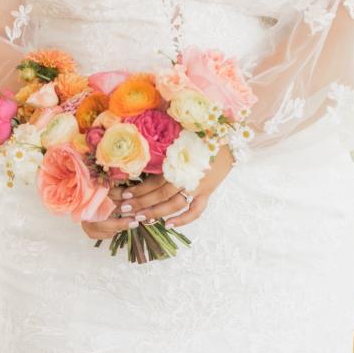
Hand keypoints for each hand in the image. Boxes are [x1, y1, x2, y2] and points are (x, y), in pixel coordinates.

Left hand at [79, 144, 234, 239]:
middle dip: (141, 204)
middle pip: (160, 195)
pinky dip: (184, 220)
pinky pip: (196, 211)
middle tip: (124, 209)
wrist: (230, 137)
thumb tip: (141, 127)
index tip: (123, 194)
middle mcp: (187, 176)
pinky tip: (168, 225)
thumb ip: (162, 132)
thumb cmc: (202, 130)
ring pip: (174, 205)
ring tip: (140, 218)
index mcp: (178, 162)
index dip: (137, 190)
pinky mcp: (208, 192)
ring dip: (156, 213)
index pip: (153, 182)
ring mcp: (198, 187)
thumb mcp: (179, 130)